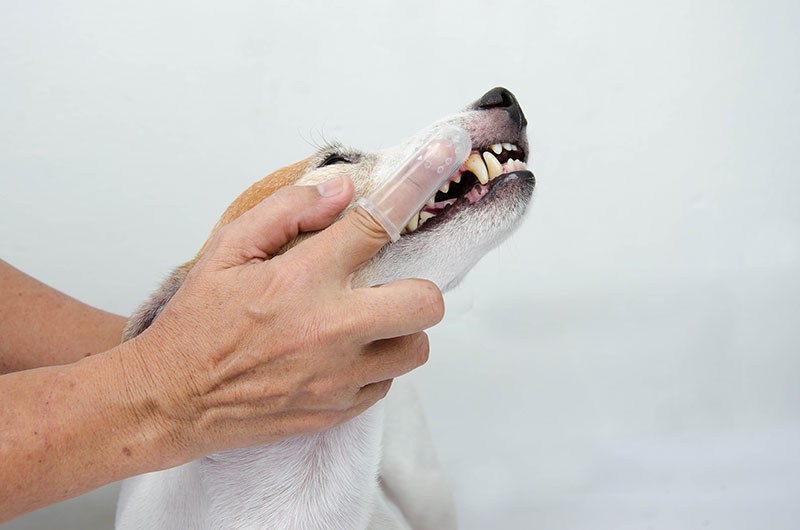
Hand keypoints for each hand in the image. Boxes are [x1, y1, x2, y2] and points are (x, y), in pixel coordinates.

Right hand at [125, 175, 443, 458]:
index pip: (376, 224)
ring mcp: (338, 377)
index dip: (413, 187)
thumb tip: (341, 190)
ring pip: (415, 348)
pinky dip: (374, 366)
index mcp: (302, 279)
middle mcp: (330, 330)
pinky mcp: (337, 410)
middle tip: (385, 288)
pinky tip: (340, 357)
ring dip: (399, 331)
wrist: (171, 400)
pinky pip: (386, 384)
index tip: (438, 160)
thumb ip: (286, 212)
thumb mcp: (227, 250)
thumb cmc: (197, 323)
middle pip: (424, 302)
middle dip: (415, 288)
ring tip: (363, 325)